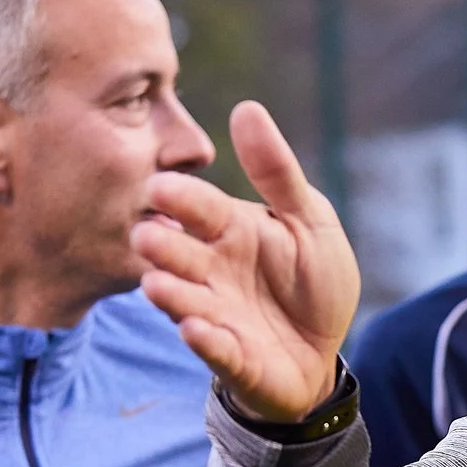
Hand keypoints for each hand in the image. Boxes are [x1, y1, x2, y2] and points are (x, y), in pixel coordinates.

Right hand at [132, 101, 359, 422]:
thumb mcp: (308, 220)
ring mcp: (217, 314)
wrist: (322, 351)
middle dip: (163, 246)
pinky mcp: (231, 356)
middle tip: (145, 235)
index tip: (160, 187)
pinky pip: (215, 349)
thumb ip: (278, 172)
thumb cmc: (311, 280)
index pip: (199, 208)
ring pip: (187, 301)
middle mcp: (212, 270)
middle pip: (180, 254)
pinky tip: (195, 330)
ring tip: (156, 285)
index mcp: (229, 230)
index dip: (182, 199)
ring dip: (172, 294)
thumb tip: (247, 109)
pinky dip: (205, 341)